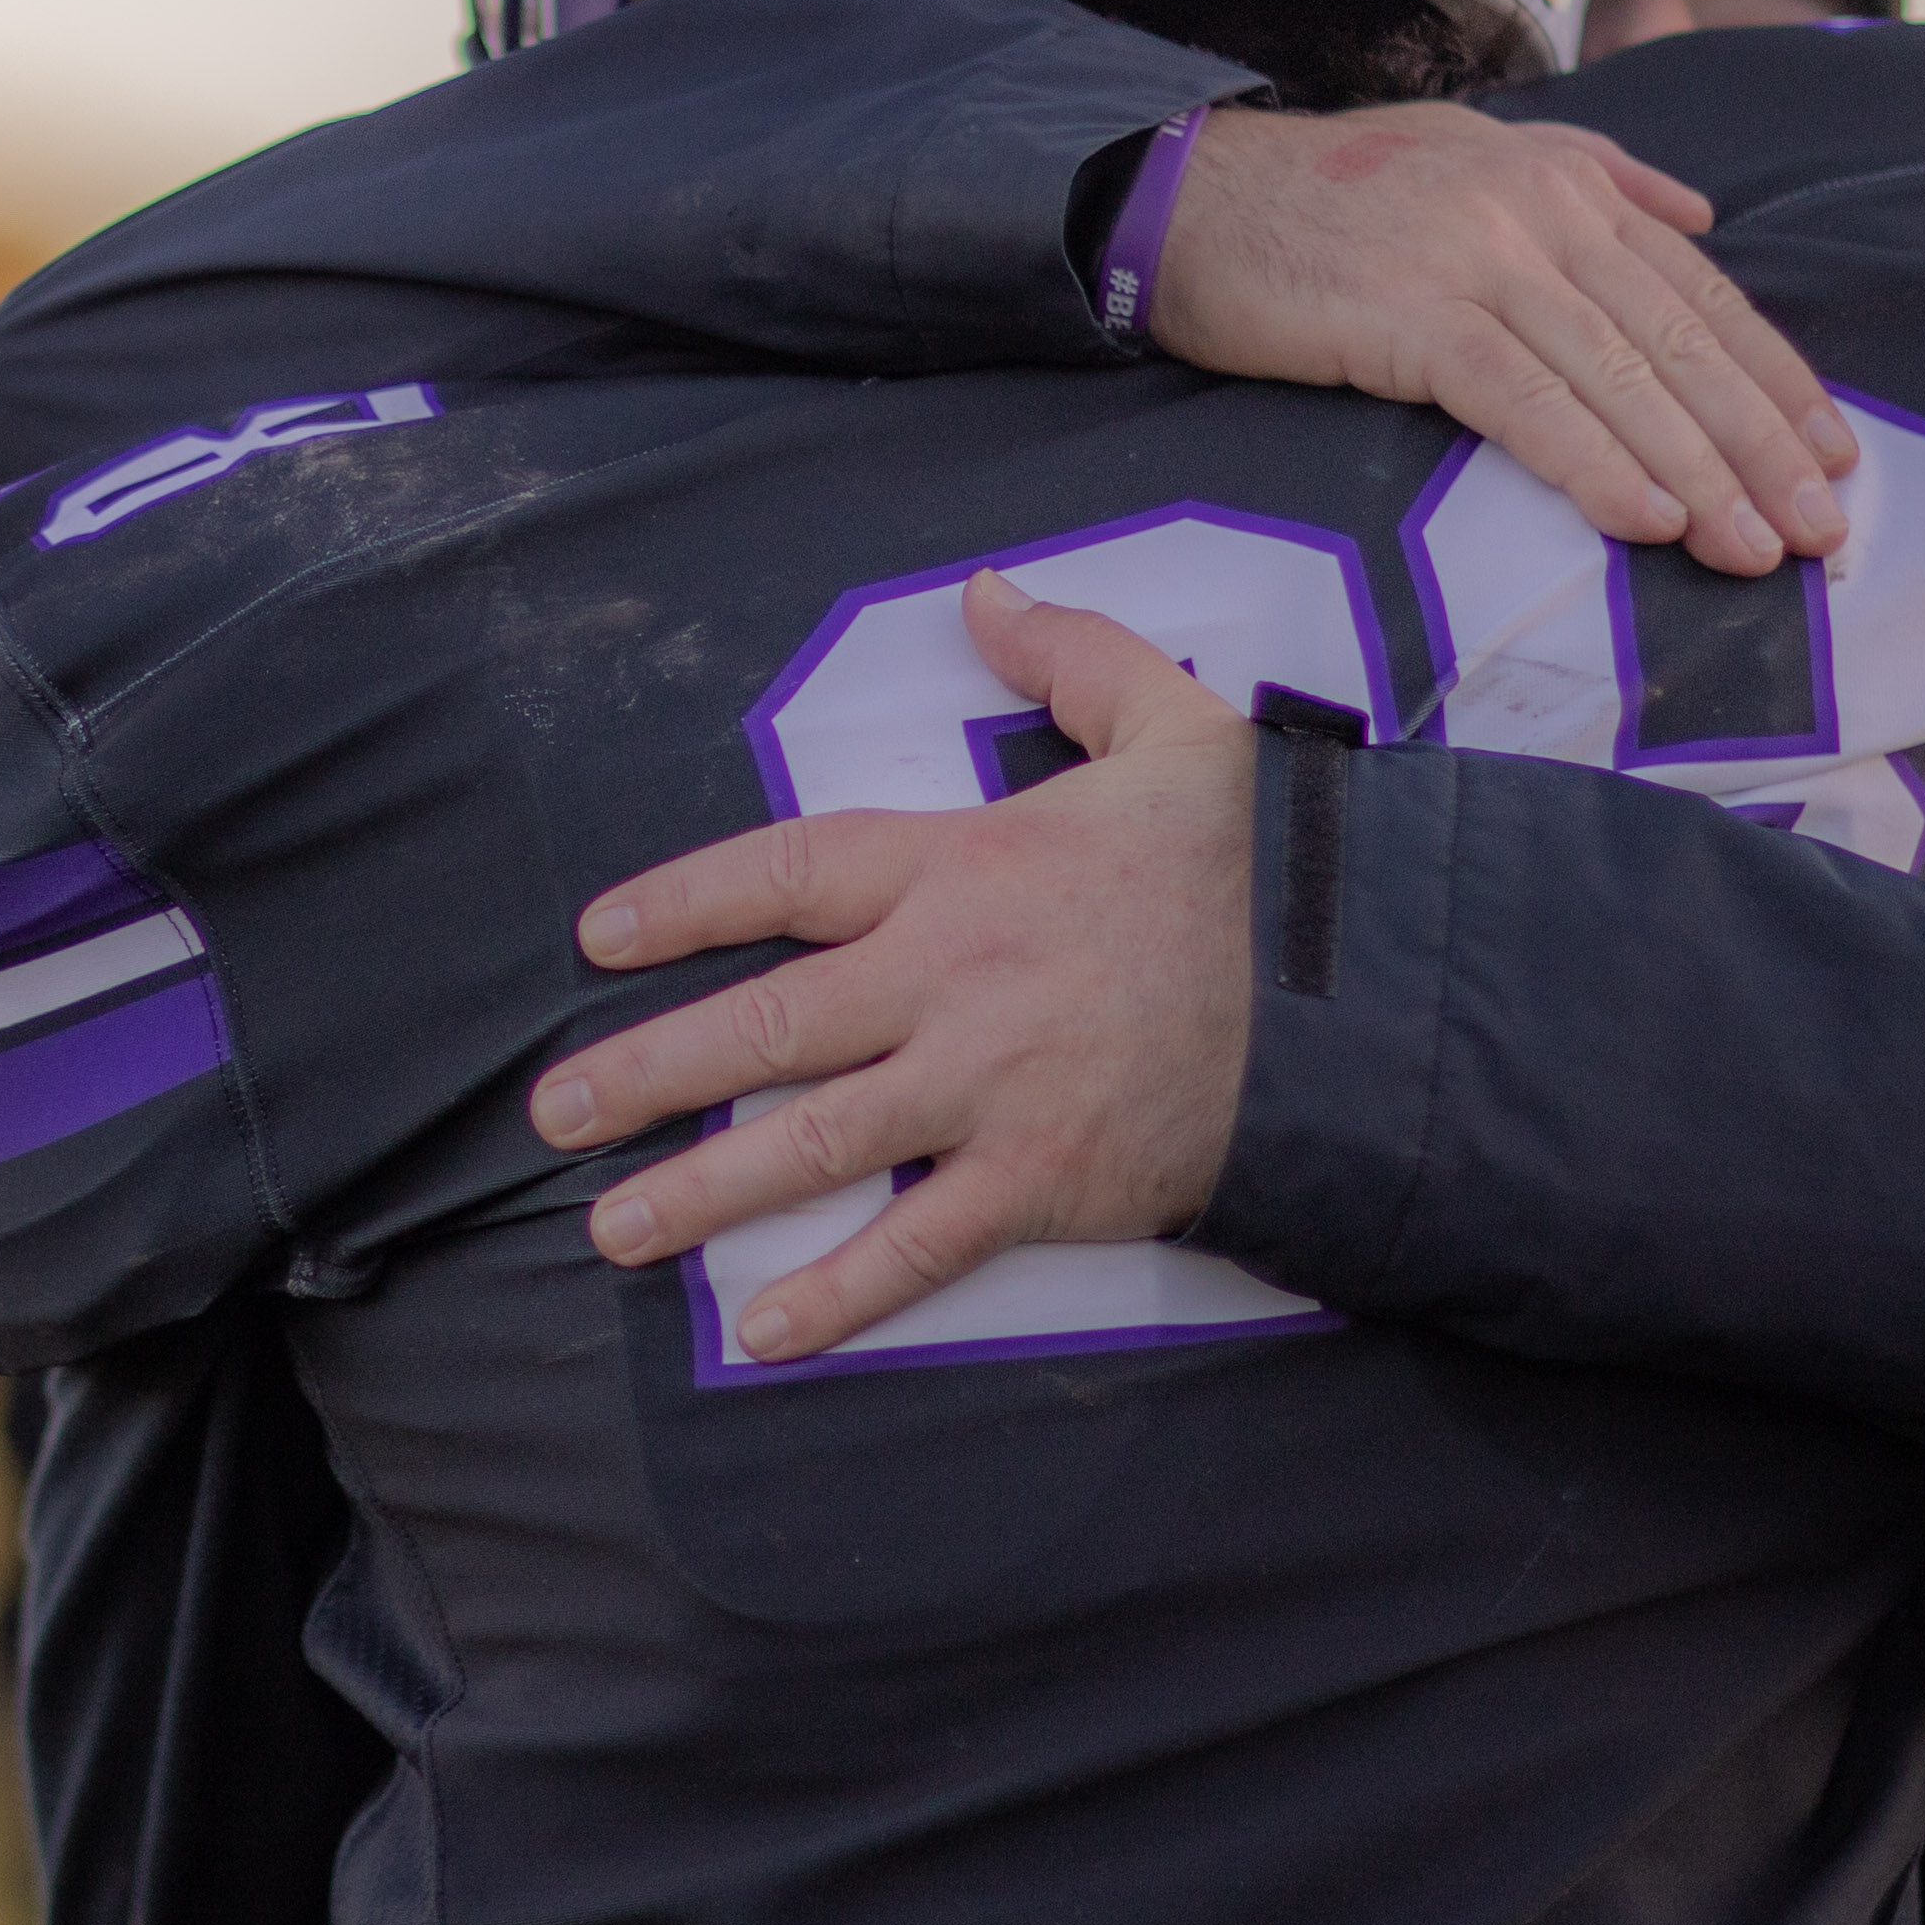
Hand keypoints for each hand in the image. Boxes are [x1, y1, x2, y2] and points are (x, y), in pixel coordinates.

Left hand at [530, 579, 1251, 1365]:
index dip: (686, 901)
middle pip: (768, 1022)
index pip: (789, 871)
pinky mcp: (1044, 1179)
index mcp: (965, 863)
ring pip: (814, 1139)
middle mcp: (951, 976)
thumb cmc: (1265, 859)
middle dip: (650, 1069)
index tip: (598, 935)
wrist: (1368, 982)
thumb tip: (987, 593)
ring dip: (702, 1189)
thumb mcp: (1174, 721)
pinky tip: (761, 1331)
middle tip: (556, 1111)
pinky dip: (838, 1291)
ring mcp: (991, 1086)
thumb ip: (1069, 655)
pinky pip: (920, 1245)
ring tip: (610, 1230)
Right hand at [1151, 106, 1854, 572]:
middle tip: (1821, 531)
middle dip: (1761, 445)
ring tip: (1752, 550)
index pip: (1700, 291)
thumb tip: (1696, 216)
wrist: (1190, 195)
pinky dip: (1594, 462)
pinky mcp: (1413, 315)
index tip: (1834, 454)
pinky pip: (1525, 400)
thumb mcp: (1476, 152)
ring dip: (1698, 474)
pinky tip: (1644, 520)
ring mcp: (1479, 258)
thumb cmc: (1328, 195)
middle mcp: (1541, 212)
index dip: (1775, 377)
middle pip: (1679, 342)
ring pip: (1620, 378)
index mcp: (1568, 182)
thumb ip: (1595, 176)